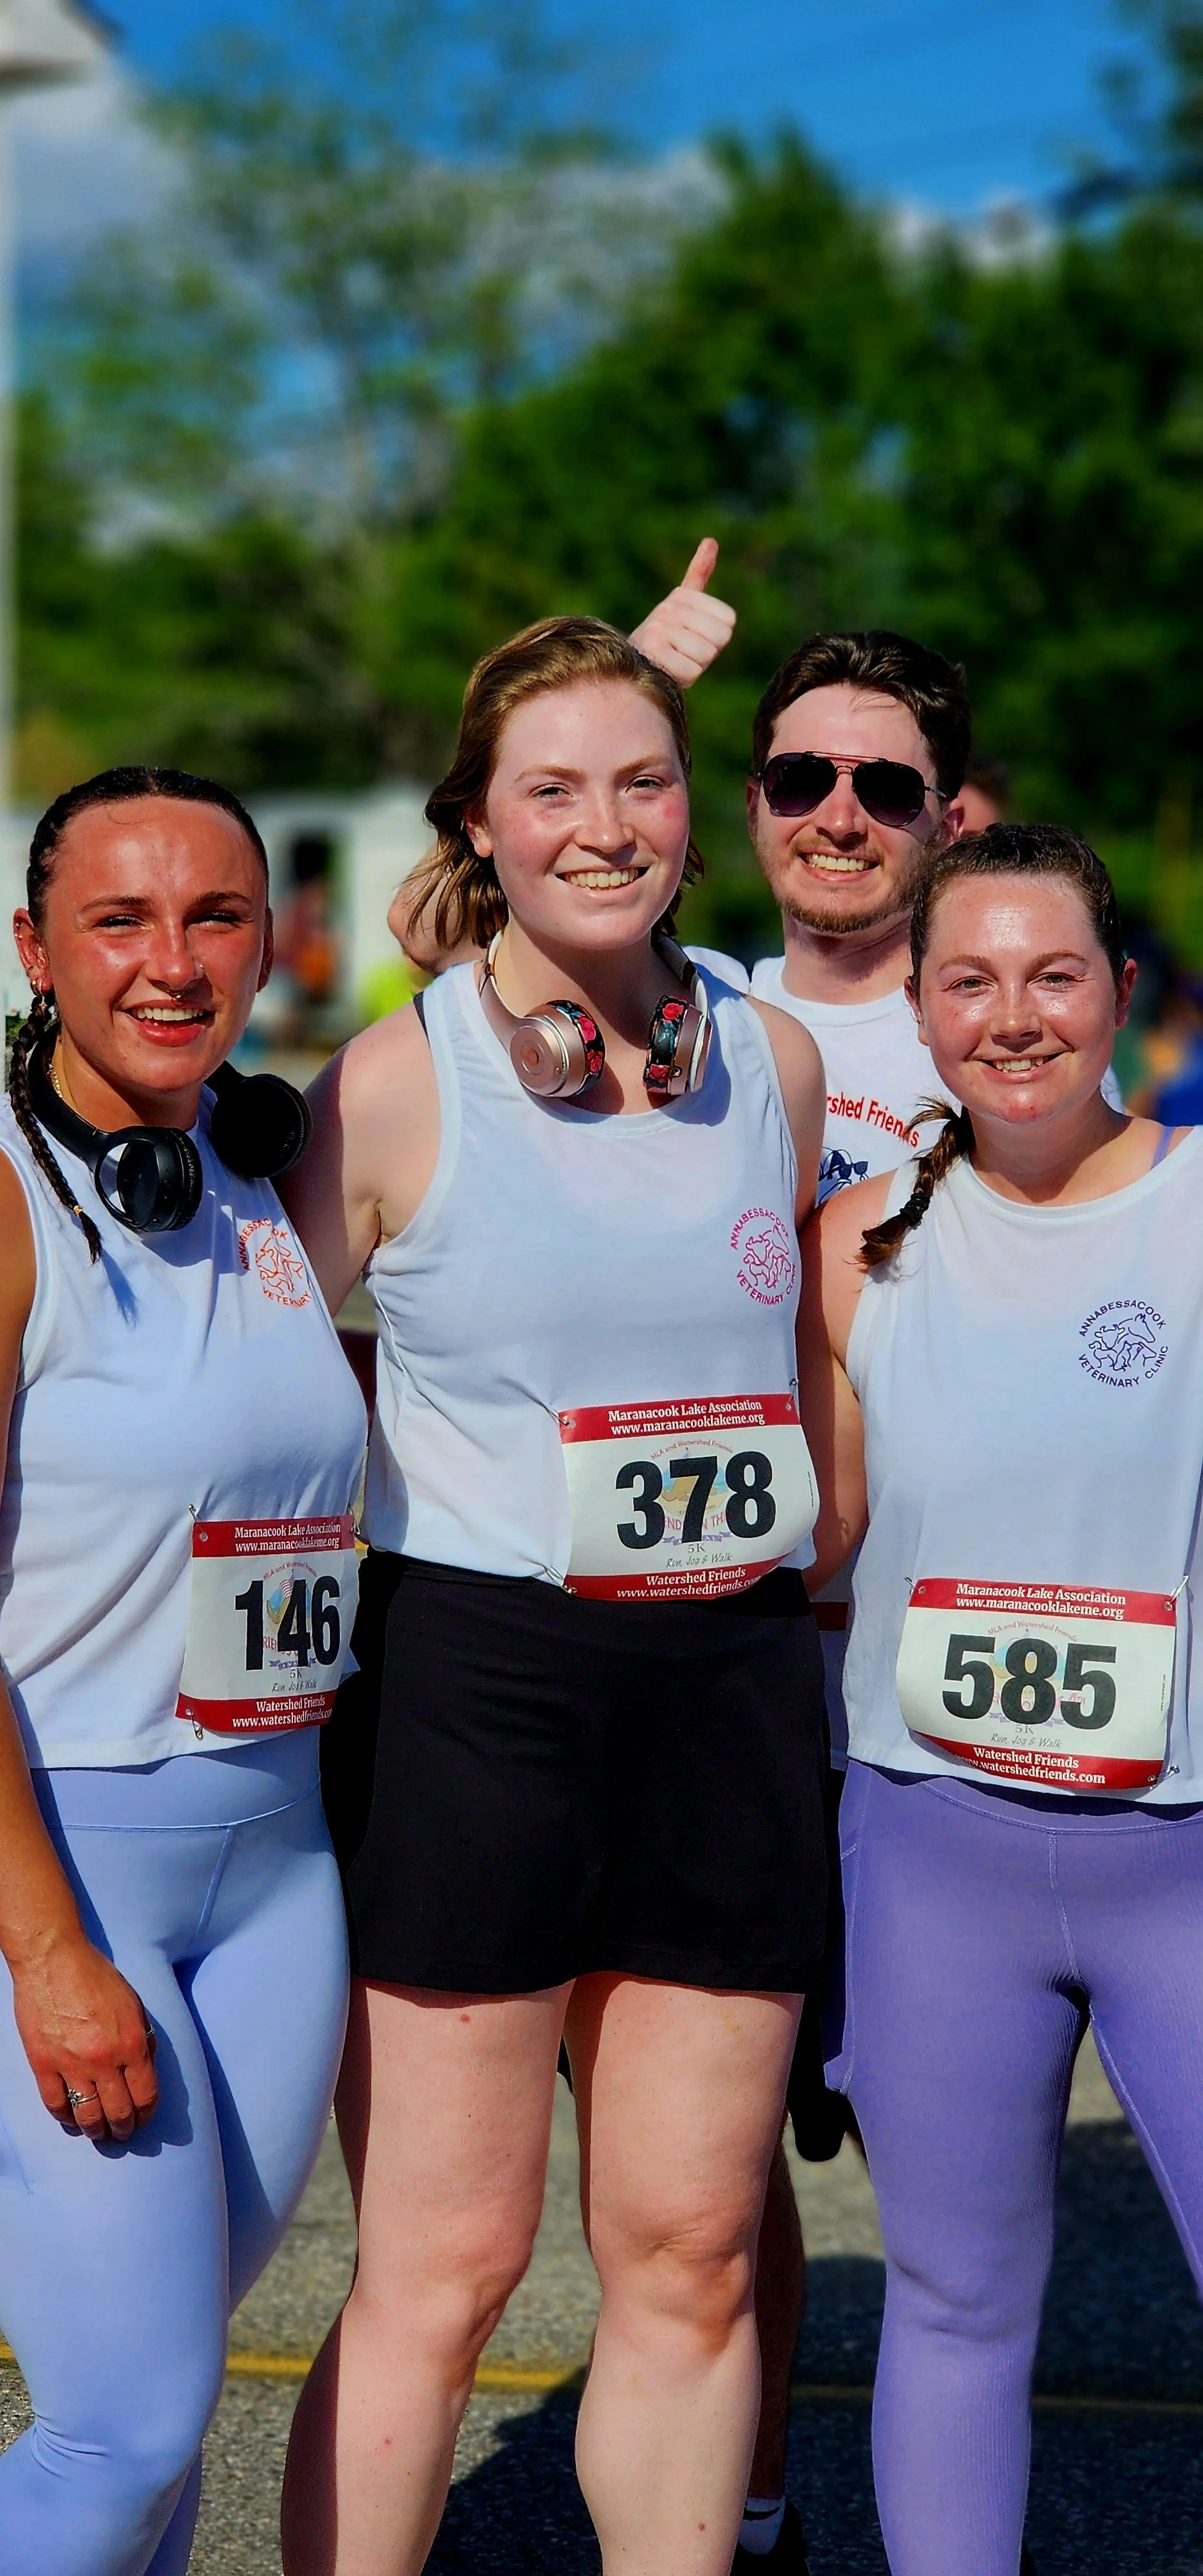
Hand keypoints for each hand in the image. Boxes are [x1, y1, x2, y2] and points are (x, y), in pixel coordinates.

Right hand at [10, 1931, 157, 2142]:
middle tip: (122, 2132)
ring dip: (96, 2130)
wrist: (54, 1960)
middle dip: (124, 2128)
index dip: (146, 2114)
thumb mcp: (134, 2005)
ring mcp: (71, 2064)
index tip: (143, 2120)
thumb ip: (143, 2040)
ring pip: (87, 2116)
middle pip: (118, 2112)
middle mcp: (104, 2060)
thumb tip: (146, 2072)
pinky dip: (65, 2118)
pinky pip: (55, 2105)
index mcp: (132, 2043)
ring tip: (99, 2132)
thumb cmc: (96, 1977)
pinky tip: (71, 2119)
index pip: (145, 2096)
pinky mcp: (42, 2064)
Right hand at [629, 538, 735, 685]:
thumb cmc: (666, 640)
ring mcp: (658, 631)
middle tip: (684, 653)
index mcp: (680, 597)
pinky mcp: (655, 655)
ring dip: (694, 665)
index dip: (715, 638)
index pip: (728, 622)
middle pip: (720, 638)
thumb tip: (711, 540)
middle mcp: (667, 609)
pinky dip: (684, 678)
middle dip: (707, 652)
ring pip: (706, 654)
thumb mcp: (684, 607)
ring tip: (675, 661)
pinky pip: (693, 671)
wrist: (631, 671)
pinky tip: (668, 672)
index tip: (693, 638)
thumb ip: (698, 575)